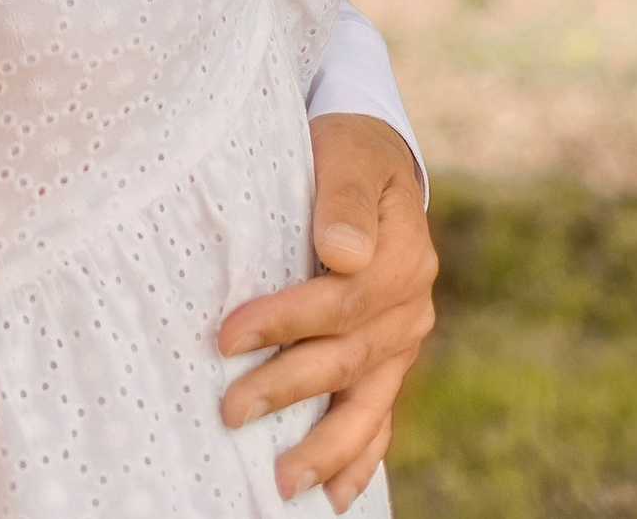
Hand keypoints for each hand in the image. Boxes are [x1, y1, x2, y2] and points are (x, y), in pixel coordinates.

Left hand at [219, 117, 435, 508]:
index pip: (338, 302)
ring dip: (325, 448)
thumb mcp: (349, 154)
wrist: (375, 161)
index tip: (227, 336)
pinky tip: (336, 496)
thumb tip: (342, 252)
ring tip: (282, 482)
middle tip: (231, 411)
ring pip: (368, 405)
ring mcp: (404, 341)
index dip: (283, 322)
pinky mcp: (391, 361)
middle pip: (345, 358)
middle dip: (286, 387)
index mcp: (402, 259)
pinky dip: (360, 459)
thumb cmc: (349, 152)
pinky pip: (380, 418)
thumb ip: (344, 197)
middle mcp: (409, 308)